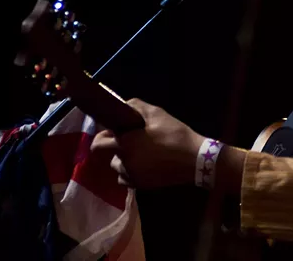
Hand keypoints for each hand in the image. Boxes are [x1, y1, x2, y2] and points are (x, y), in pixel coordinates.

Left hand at [90, 98, 205, 188]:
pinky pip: (127, 178)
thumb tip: (123, 106)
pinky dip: (131, 172)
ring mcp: (132, 176)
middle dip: (114, 147)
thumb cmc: (174, 134)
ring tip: (141, 153)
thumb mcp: (156, 113)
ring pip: (118, 167)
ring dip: (123, 160)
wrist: (194, 159)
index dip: (105, 135)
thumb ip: (135, 106)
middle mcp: (123, 162)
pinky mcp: (141, 186)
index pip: (98, 143)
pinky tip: (145, 165)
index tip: (116, 131)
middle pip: (107, 155)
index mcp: (124, 144)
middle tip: (131, 141)